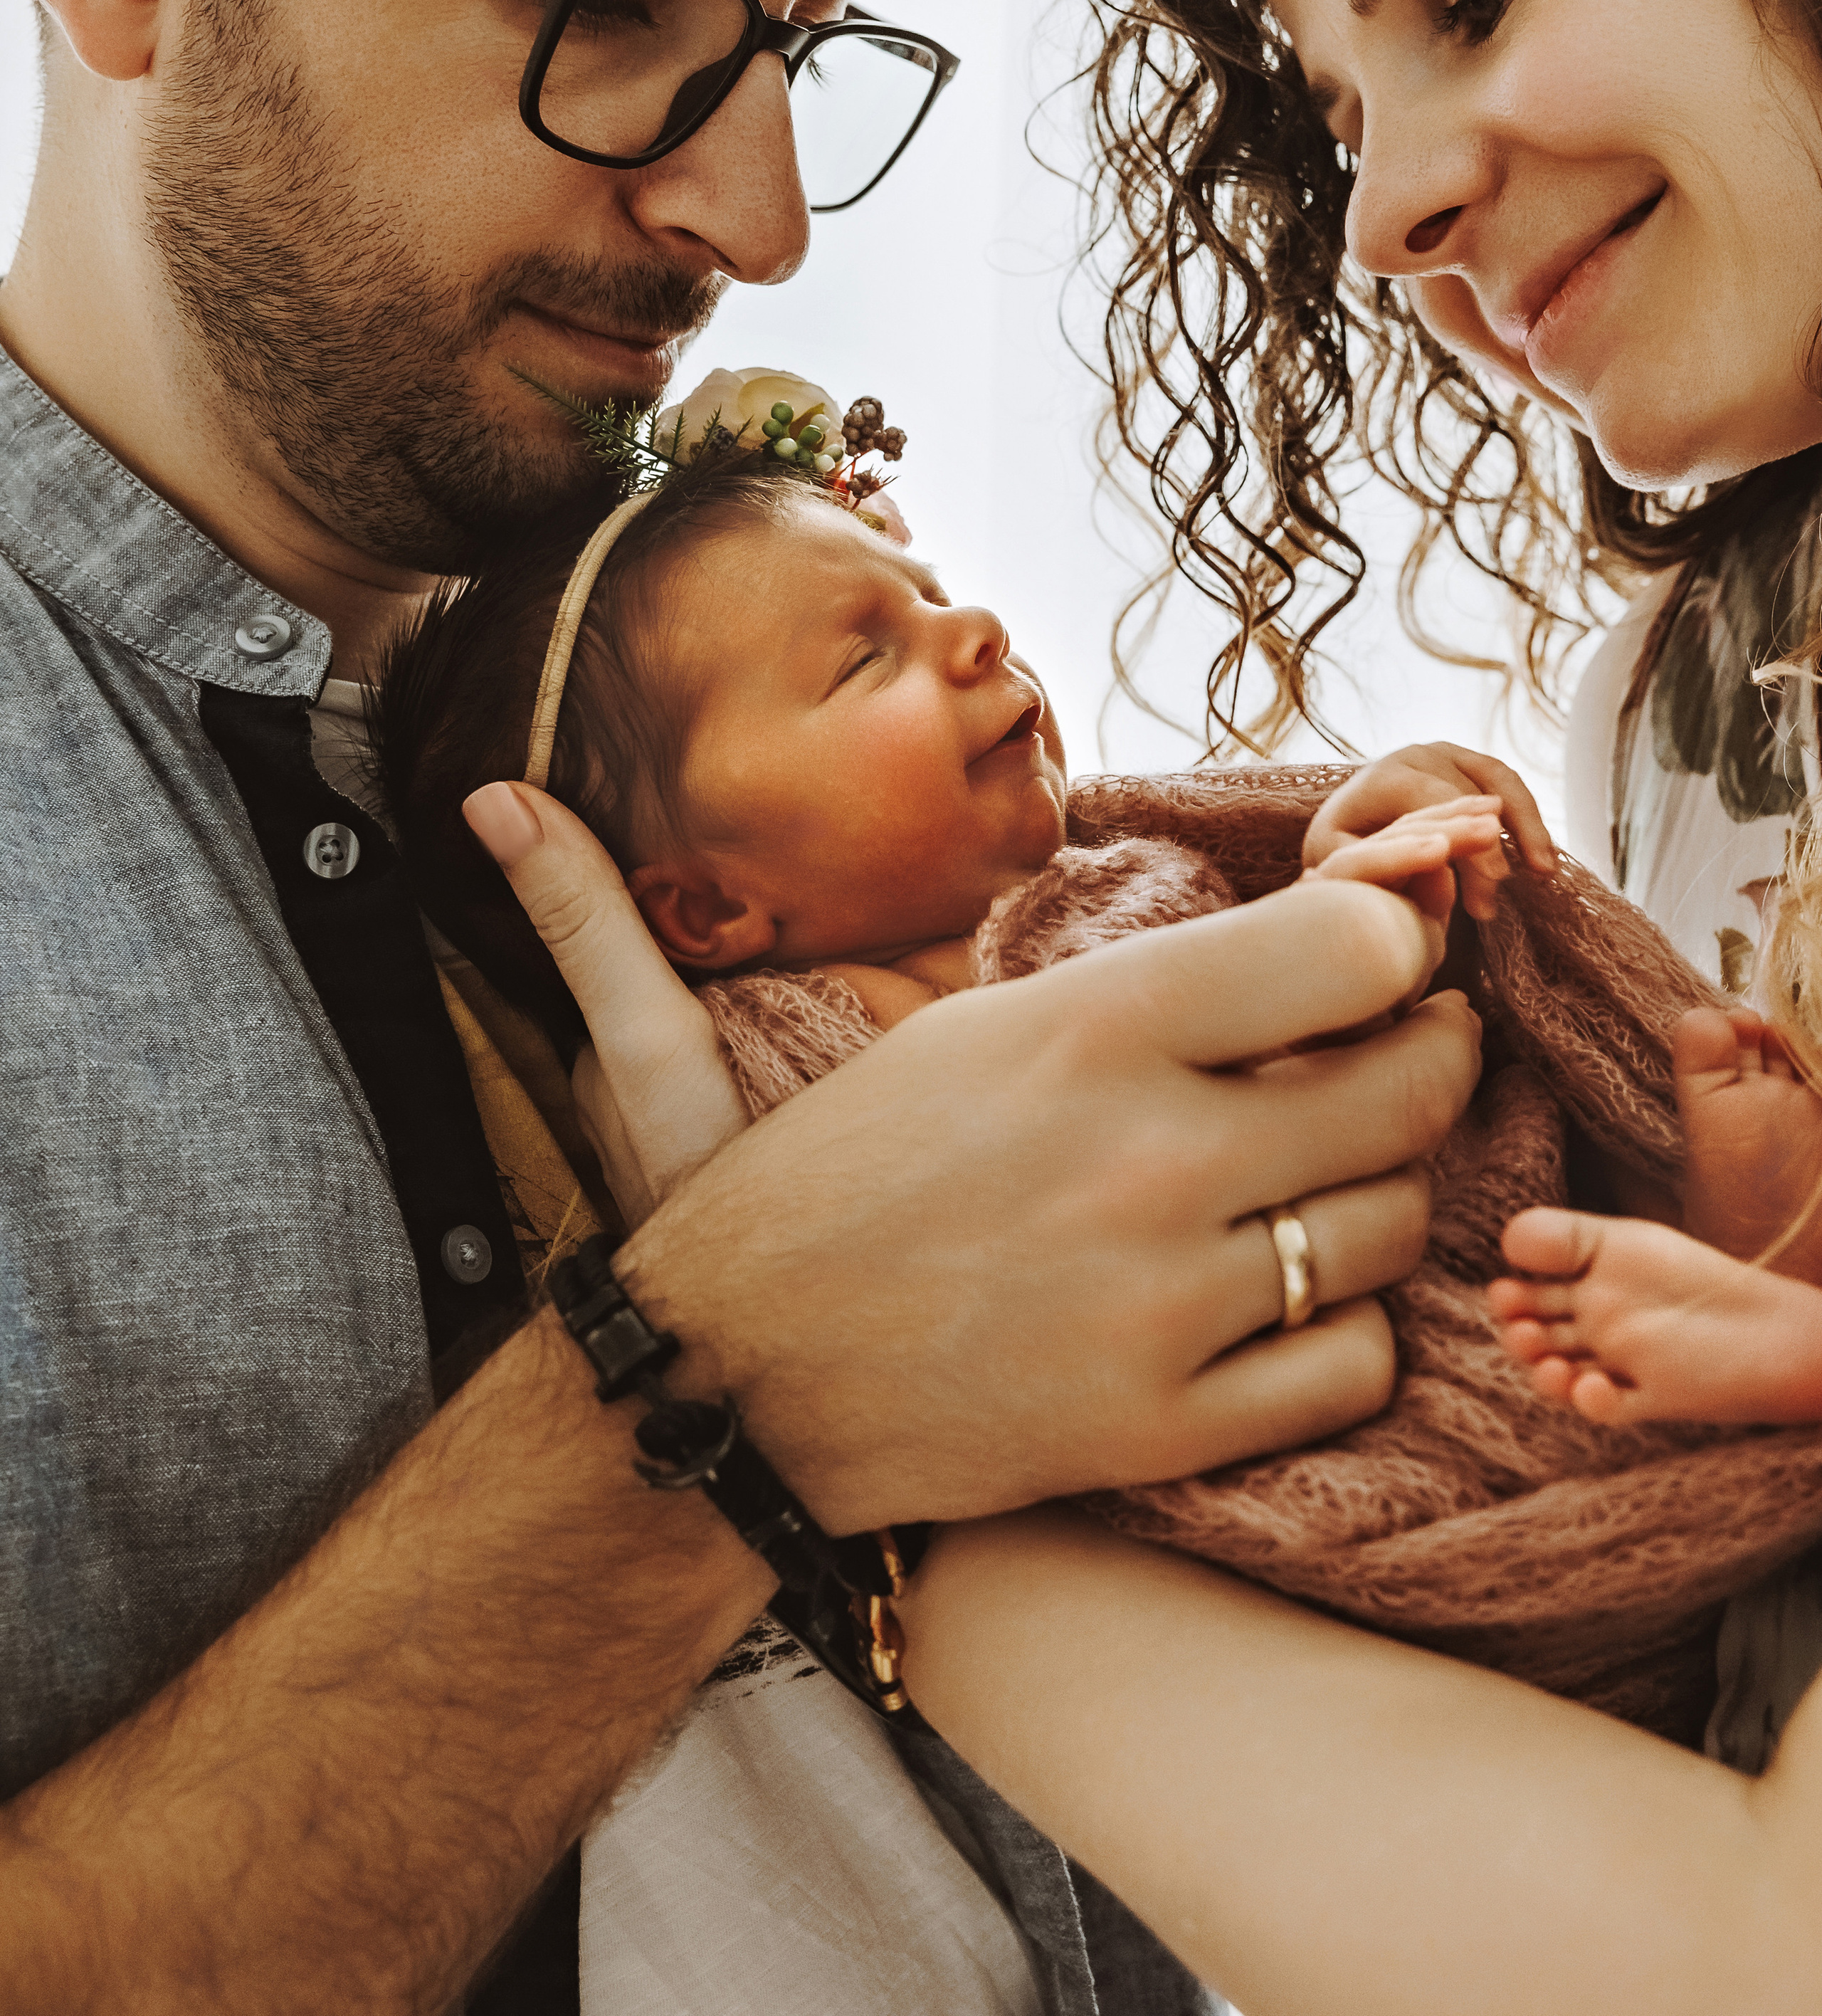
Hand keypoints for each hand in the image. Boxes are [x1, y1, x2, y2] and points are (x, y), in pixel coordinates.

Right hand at [474, 790, 1479, 1532]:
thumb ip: (675, 918)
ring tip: (1320, 1180)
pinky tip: (1277, 1304)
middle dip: (1427, 1058)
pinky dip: (1338, 1338)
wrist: (720, 1404)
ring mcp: (1169, 1303)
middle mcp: (1148, 1155)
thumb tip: (492, 802)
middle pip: (1410, 1086)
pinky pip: (1349, 1368)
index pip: (1351, 949)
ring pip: (1390, 1229)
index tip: (1373, 953)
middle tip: (1395, 1055)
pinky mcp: (1168, 1430)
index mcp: (1080, 1027)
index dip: (1394, 943)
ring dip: (1376, 1200)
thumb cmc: (777, 1194)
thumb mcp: (779, 1025)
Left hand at [1303, 743, 1555, 920]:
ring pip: (1500, 784)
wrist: (1352, 819)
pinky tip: (1543, 860)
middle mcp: (1420, 756)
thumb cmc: (1345, 846)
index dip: (1466, 841)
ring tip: (1544, 871)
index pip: (1433, 801)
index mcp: (1384, 776)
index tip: (1492, 883)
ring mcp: (1451, 755)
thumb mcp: (1336, 855)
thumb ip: (1370, 861)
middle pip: (1468, 794)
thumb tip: (1426, 871)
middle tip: (1502, 890)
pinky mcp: (1474, 766)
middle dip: (1490, 846)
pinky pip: (1511, 788)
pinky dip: (1529, 822)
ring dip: (1526, 827)